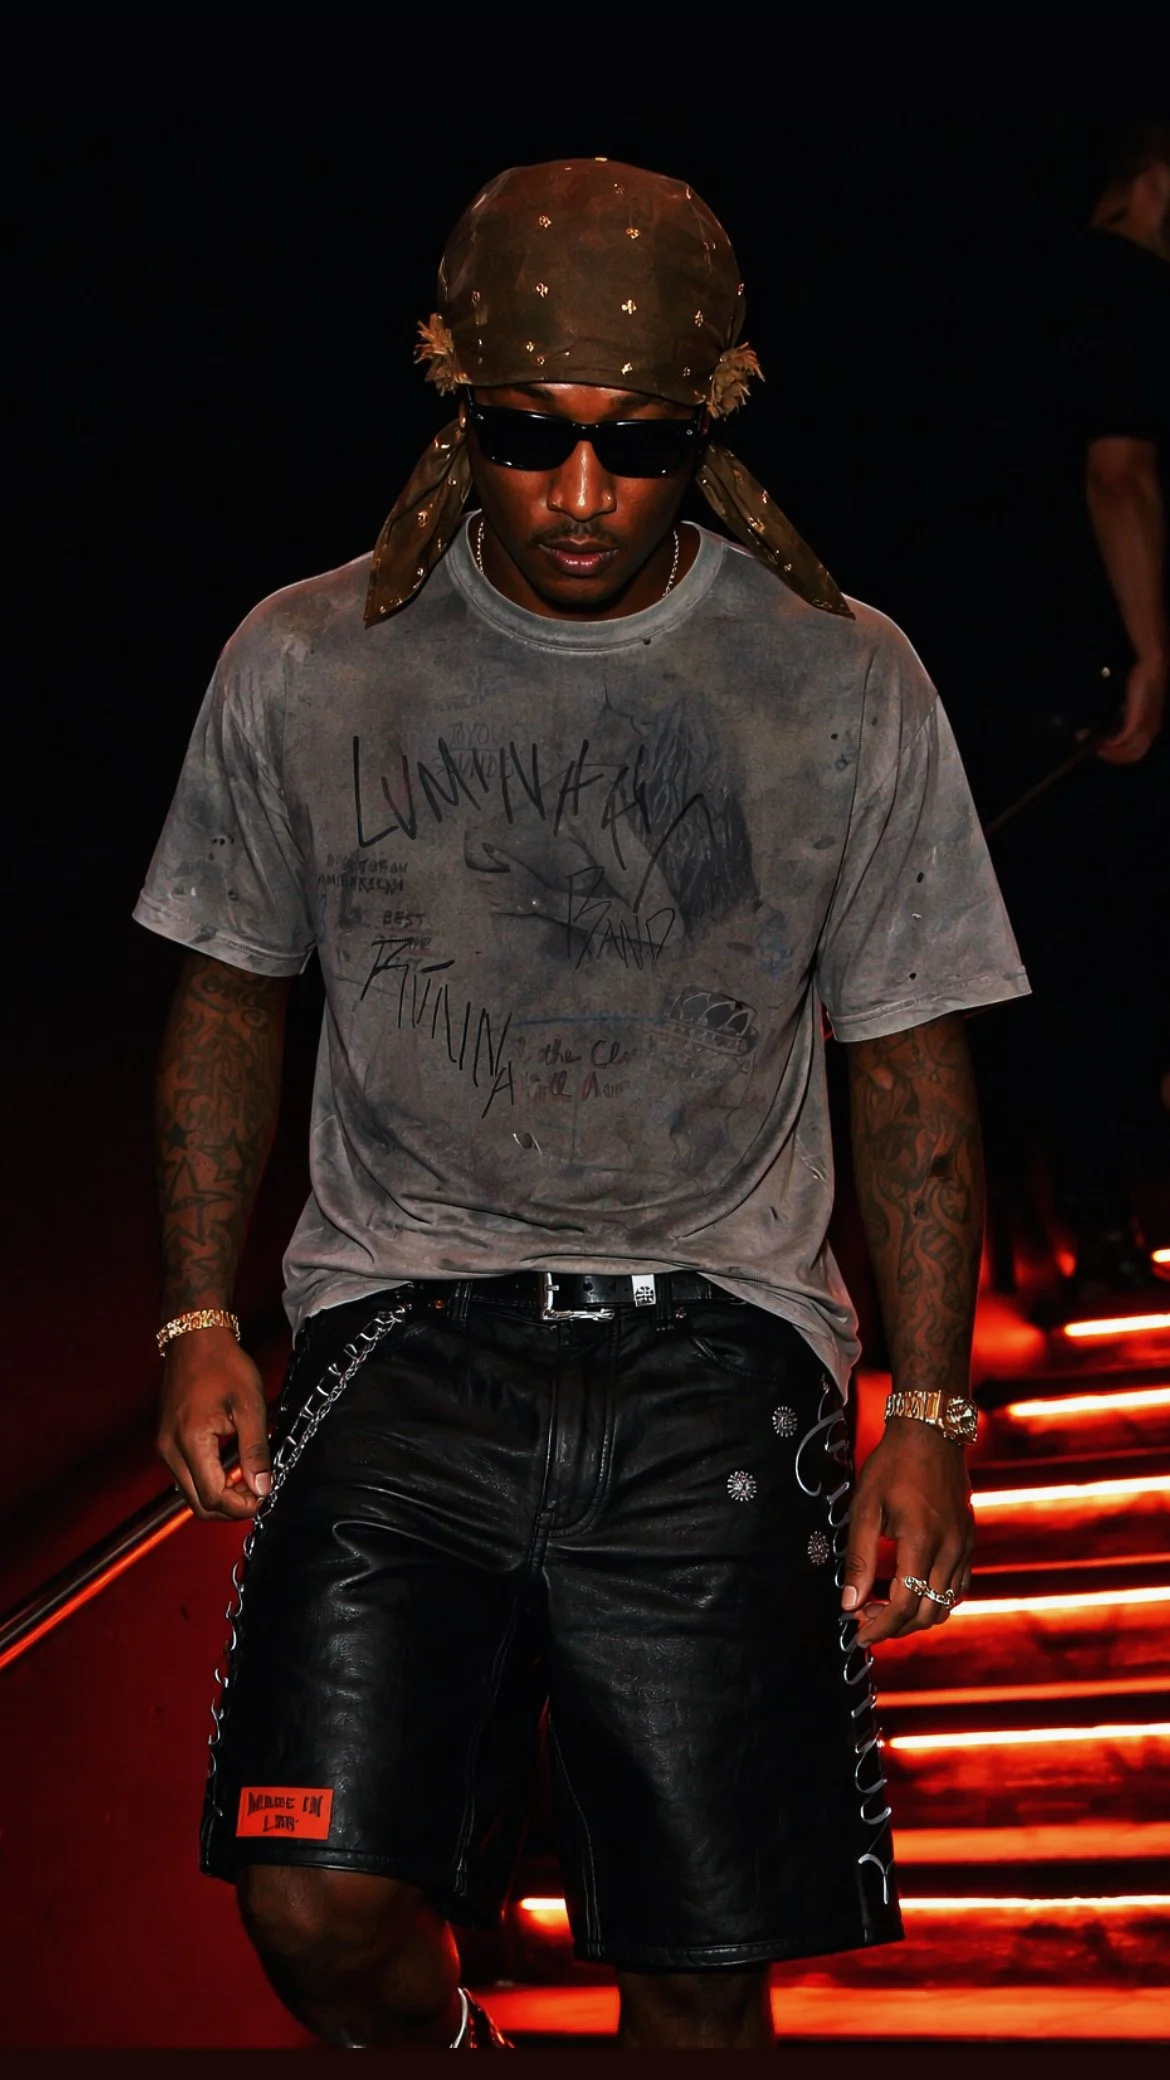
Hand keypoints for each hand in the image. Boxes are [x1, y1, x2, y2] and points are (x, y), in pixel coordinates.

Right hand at [157, 1326, 271, 1520]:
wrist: (196, 1338)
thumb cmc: (223, 1364)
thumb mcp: (249, 1406)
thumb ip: (255, 1450)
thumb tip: (262, 1487)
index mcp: (190, 1441)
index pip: (212, 1497)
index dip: (241, 1506)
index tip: (264, 1497)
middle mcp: (169, 1449)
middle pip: (197, 1503)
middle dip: (230, 1507)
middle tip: (258, 1493)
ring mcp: (164, 1446)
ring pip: (190, 1492)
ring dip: (219, 1495)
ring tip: (248, 1479)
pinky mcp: (166, 1441)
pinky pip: (186, 1475)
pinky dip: (208, 1481)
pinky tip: (231, 1468)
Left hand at [840, 1417, 974, 1646]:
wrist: (931, 1434)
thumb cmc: (893, 1465)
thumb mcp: (866, 1507)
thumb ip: (859, 1557)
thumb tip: (849, 1602)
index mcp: (921, 1542)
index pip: (903, 1605)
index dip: (879, 1627)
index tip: (857, 1634)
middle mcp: (950, 1550)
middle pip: (927, 1613)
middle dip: (894, 1627)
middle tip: (864, 1622)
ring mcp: (964, 1547)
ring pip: (945, 1606)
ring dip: (915, 1617)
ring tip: (883, 1609)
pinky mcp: (968, 1542)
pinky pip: (958, 1588)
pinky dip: (935, 1601)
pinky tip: (911, 1592)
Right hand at [1097, 651, 1165, 764]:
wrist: (1151, 668)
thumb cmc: (1143, 682)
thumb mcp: (1134, 703)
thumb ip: (1125, 716)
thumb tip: (1109, 724)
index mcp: (1152, 727)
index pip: (1138, 751)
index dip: (1122, 755)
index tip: (1106, 751)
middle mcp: (1151, 730)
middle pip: (1134, 755)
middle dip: (1115, 757)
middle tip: (1098, 753)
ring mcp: (1144, 726)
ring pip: (1129, 750)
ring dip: (1112, 752)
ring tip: (1098, 749)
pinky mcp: (1136, 720)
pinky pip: (1123, 738)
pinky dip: (1111, 743)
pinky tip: (1102, 742)